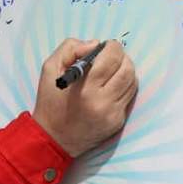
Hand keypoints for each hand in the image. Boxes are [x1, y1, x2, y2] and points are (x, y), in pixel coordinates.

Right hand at [32, 39, 137, 156]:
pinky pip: (129, 96)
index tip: (106, 45)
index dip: (112, 46)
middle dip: (122, 56)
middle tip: (112, 54)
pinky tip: (112, 83)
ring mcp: (113, 114)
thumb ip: (71, 48)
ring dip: (126, 69)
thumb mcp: (50, 68)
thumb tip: (95, 45)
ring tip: (113, 68)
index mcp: (86, 89)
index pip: (111, 59)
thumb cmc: (50, 102)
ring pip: (132, 82)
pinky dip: (124, 85)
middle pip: (127, 69)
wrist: (54, 138)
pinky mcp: (118, 122)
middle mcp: (104, 103)